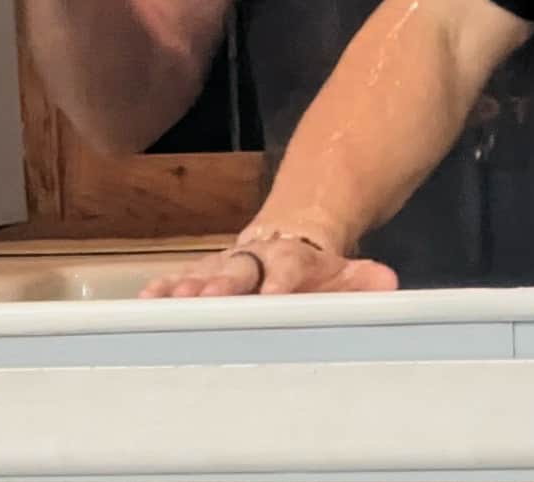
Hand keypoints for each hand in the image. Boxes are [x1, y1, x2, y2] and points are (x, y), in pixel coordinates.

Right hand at [139, 230, 397, 298]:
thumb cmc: (316, 270)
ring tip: (172, 300)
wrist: (292, 233)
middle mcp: (255, 259)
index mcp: (293, 260)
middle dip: (224, 287)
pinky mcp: (202, 275)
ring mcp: (226, 265)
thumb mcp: (345, 273)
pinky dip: (164, 290)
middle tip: (209, 299)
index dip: (281, 283)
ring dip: (188, 289)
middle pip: (239, 271)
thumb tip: (387, 283)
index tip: (274, 296)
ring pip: (205, 274)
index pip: (289, 269)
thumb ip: (364, 281)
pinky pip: (181, 280)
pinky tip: (146, 300)